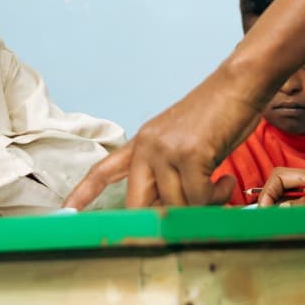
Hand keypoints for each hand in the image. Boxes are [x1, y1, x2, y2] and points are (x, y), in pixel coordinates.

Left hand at [66, 76, 261, 208]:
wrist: (238, 84)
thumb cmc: (218, 114)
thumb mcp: (183, 142)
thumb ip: (170, 172)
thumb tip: (168, 209)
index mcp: (142, 142)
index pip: (104, 169)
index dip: (84, 192)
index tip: (66, 210)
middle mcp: (147, 146)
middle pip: (138, 203)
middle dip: (162, 219)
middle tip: (190, 216)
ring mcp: (165, 150)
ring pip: (176, 205)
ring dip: (203, 204)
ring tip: (219, 183)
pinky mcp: (189, 154)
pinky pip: (199, 197)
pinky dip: (217, 196)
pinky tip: (225, 181)